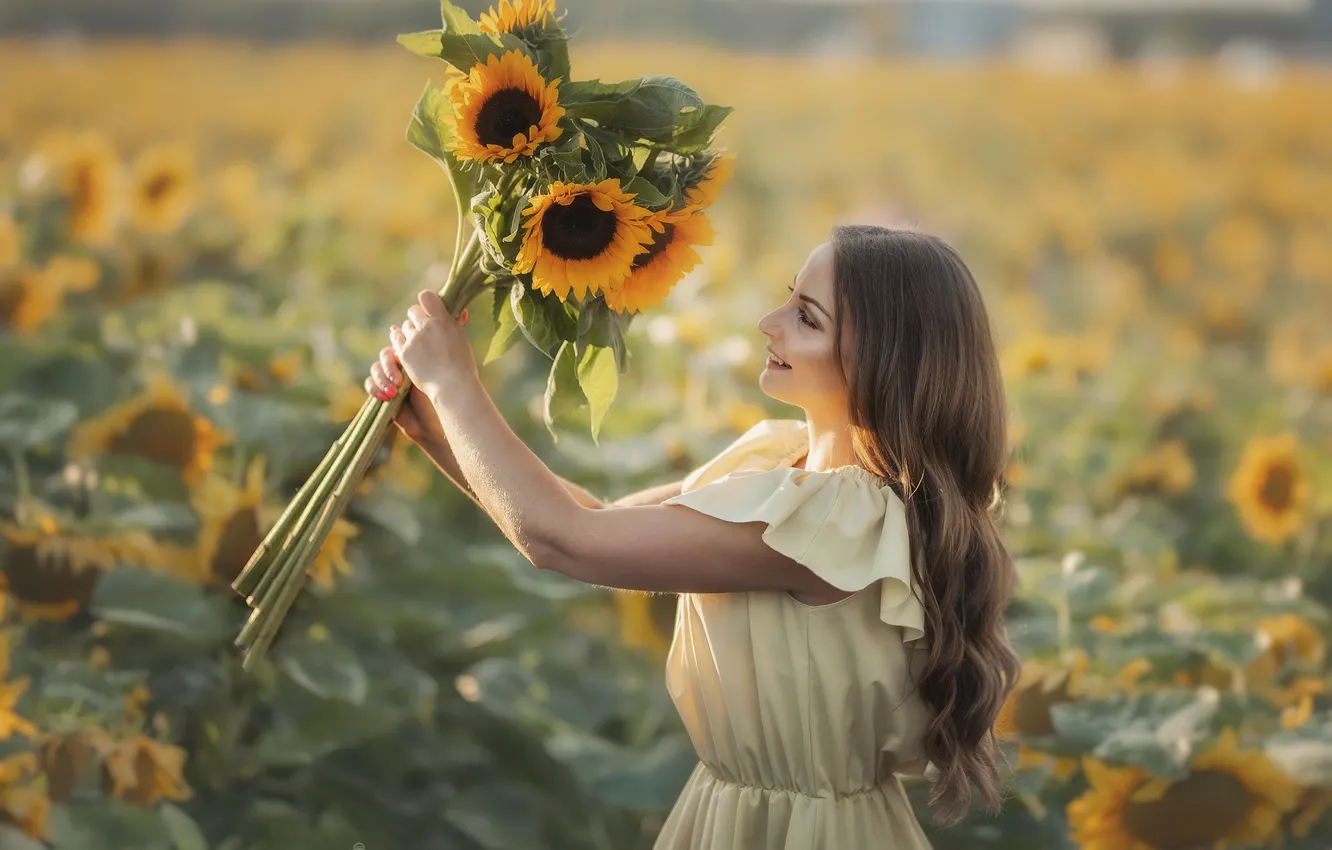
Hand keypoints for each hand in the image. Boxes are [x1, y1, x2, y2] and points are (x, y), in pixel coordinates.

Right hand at [364, 305, 469, 446]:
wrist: (442, 418)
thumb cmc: (450, 388)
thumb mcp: (452, 358)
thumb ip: (452, 334)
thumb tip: (463, 312)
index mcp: (416, 351)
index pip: (400, 337)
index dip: (401, 342)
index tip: (407, 352)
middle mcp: (401, 362)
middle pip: (386, 351)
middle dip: (391, 361)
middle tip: (400, 374)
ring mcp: (391, 377)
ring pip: (376, 367)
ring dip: (384, 376)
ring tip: (395, 389)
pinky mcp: (383, 392)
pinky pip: (369, 384)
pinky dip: (376, 388)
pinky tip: (388, 396)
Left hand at [390, 290, 477, 400]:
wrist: (453, 386)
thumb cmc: (463, 365)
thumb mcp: (461, 339)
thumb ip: (455, 324)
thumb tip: (461, 311)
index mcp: (443, 320)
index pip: (426, 297)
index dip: (426, 302)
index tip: (429, 310)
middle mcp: (426, 326)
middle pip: (413, 312)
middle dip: (417, 319)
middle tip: (423, 329)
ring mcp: (413, 339)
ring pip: (404, 326)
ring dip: (409, 332)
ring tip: (417, 342)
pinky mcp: (404, 352)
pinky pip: (396, 340)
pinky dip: (401, 342)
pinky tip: (406, 347)